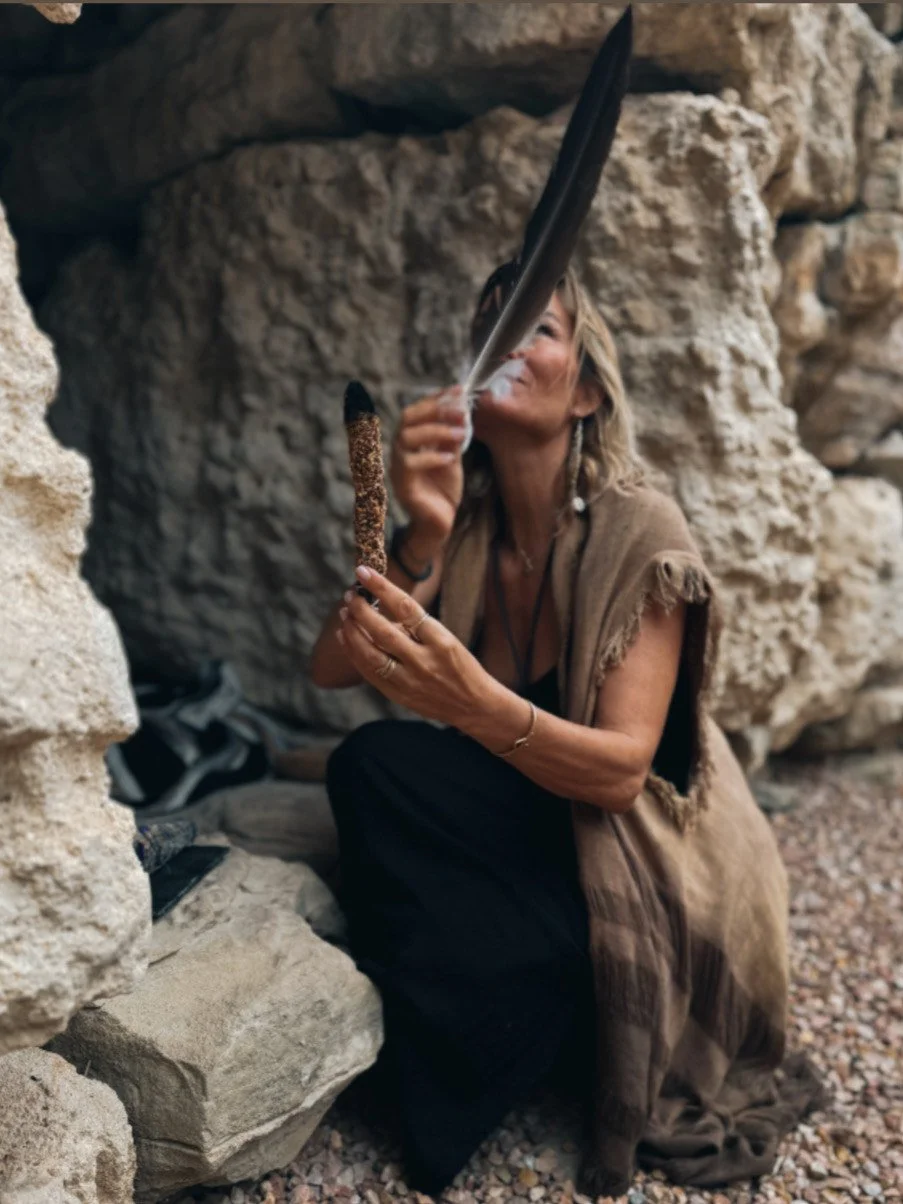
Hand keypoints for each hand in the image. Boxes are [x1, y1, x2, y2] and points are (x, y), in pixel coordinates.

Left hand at [337, 565, 492, 726]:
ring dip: (352, 631)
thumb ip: (415, 628)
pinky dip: (354, 653)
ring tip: (345, 613)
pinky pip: (369, 673)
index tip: (364, 572)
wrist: (475, 706)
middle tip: (350, 594)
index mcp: (441, 641)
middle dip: (361, 610)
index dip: (382, 587)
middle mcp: (424, 661)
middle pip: (382, 632)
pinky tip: (346, 637)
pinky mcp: (399, 696)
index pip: (406, 607)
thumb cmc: (461, 666)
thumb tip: (379, 610)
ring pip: (370, 654)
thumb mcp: (447, 640)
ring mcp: (410, 681)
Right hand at [390, 388, 466, 547]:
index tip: (459, 390)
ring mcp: (398, 468)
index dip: (436, 398)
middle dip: (434, 410)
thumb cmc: (443, 490)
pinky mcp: (402, 486)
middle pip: (406, 418)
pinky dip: (432, 458)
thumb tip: (461, 409)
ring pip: (406, 438)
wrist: (440, 523)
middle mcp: (399, 451)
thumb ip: (451, 436)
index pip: (417, 410)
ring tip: (460, 434)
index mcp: (410, 441)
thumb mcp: (451, 457)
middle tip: (460, 411)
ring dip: (436, 432)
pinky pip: (410, 464)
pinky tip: (450, 459)